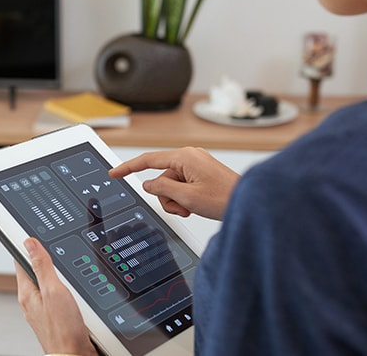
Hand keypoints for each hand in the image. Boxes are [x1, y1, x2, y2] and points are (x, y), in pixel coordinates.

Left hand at [16, 238, 98, 355]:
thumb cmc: (63, 331)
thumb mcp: (54, 291)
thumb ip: (42, 266)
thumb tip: (29, 242)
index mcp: (27, 292)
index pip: (21, 260)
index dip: (28, 246)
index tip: (31, 235)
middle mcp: (33, 301)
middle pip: (37, 271)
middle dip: (48, 261)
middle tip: (57, 251)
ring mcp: (46, 311)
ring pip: (52, 285)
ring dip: (62, 279)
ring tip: (70, 274)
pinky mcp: (59, 319)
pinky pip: (63, 299)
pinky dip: (70, 293)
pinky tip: (78, 295)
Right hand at [109, 147, 239, 220]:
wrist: (252, 202)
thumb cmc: (227, 199)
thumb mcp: (187, 198)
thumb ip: (162, 189)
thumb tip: (148, 185)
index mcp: (185, 157)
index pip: (148, 160)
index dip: (128, 168)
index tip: (114, 173)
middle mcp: (190, 156)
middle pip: (161, 178)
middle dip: (166, 196)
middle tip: (182, 208)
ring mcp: (197, 164)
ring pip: (171, 184)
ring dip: (177, 200)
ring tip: (192, 208)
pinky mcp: (202, 173)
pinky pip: (182, 184)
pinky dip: (184, 197)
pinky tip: (196, 204)